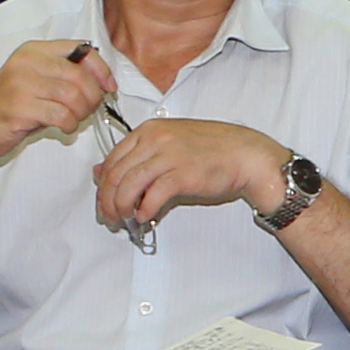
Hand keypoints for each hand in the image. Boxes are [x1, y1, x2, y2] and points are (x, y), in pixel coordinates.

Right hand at [0, 39, 119, 165]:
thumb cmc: (11, 106)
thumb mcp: (36, 80)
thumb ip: (64, 74)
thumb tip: (103, 80)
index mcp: (34, 50)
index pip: (81, 50)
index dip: (101, 69)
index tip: (108, 87)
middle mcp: (26, 62)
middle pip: (80, 75)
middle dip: (93, 97)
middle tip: (89, 110)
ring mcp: (20, 84)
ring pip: (73, 96)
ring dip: (81, 113)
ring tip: (74, 119)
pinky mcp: (19, 108)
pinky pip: (61, 115)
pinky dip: (69, 125)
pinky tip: (64, 128)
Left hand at [94, 117, 289, 235]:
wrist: (246, 154)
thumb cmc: (211, 150)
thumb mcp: (169, 143)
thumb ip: (138, 155)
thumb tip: (103, 171)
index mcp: (149, 130)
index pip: (113, 158)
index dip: (103, 185)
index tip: (104, 201)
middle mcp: (155, 140)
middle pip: (117, 174)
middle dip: (108, 200)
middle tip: (110, 217)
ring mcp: (169, 156)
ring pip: (129, 185)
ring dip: (122, 207)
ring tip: (125, 219)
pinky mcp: (183, 175)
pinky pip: (153, 195)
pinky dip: (145, 210)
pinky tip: (144, 217)